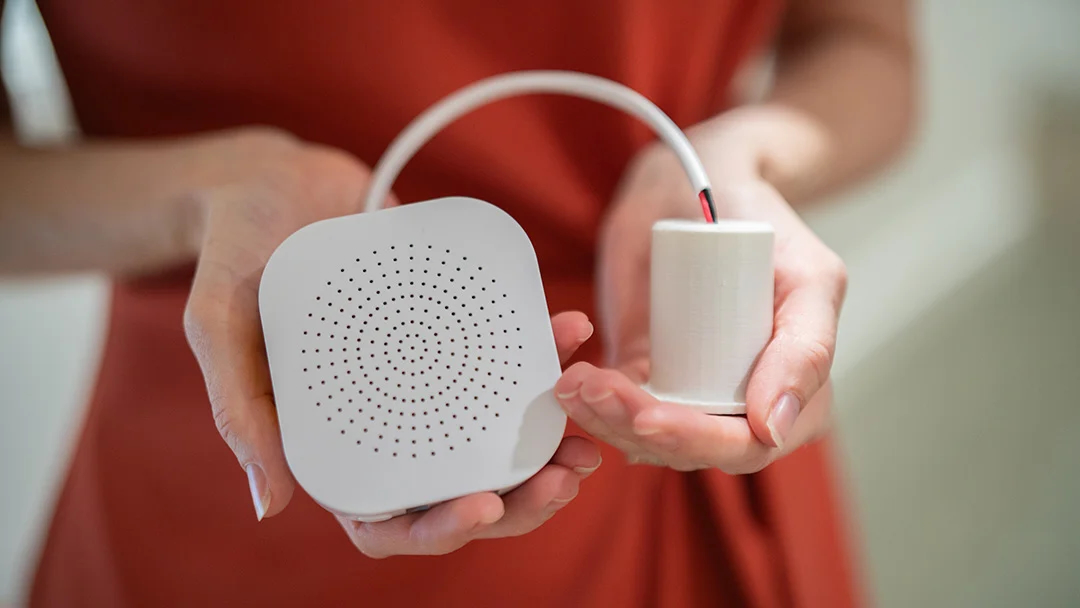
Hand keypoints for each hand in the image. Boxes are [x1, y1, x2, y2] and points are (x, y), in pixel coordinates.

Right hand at [182, 128, 599, 556]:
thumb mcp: (218, 324)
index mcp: (331, 440)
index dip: (437, 527)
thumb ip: (239, 407)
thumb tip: (268, 505)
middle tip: (568, 474)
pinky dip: (538, 352)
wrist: (277, 180)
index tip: (485, 507)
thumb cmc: (233, 253)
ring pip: (492, 432)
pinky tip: (568, 333)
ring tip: (589, 430)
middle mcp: (384, 418)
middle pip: (458, 485)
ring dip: (547, 440)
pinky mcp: (448, 327)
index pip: (387, 518)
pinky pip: (498, 353)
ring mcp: (422, 375)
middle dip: (520, 496)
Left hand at [556, 114, 846, 472]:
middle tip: (591, 391)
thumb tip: (773, 427)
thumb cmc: (758, 217)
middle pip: (687, 449)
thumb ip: (807, 347)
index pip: (746, 445)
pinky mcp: (644, 376)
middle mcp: (742, 404)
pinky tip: (568, 380)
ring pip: (642, 437)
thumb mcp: (807, 272)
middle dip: (633, 428)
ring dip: (602, 418)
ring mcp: (690, 392)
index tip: (646, 417)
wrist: (692, 182)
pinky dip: (588, 402)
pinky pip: (614, 408)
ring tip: (572, 382)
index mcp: (796, 392)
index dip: (696, 441)